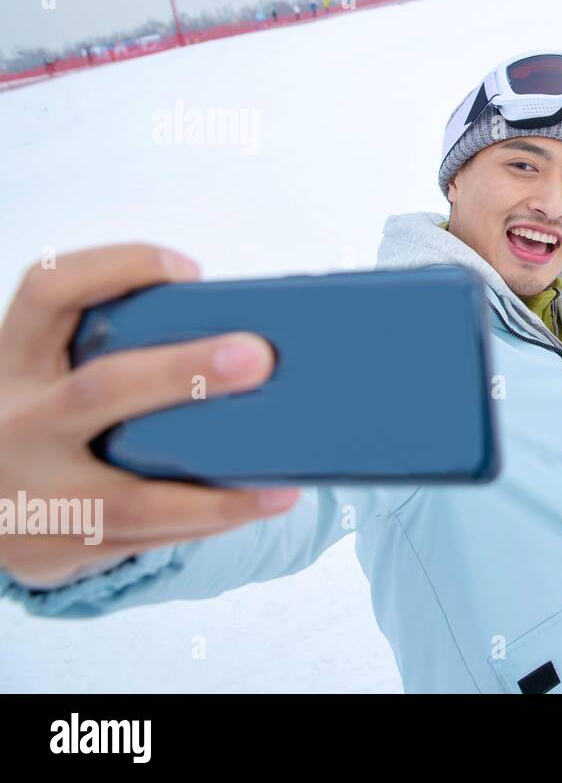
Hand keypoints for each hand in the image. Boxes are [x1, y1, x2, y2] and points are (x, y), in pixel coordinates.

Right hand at [0, 244, 297, 588]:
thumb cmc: (47, 421)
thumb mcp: (53, 376)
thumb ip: (113, 352)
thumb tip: (243, 342)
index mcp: (14, 359)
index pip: (48, 290)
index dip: (117, 268)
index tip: (191, 272)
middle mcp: (15, 421)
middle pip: (100, 388)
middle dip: (183, 372)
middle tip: (257, 358)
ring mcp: (32, 493)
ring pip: (129, 497)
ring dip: (214, 493)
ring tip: (281, 483)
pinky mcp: (56, 546)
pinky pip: (143, 539)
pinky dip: (205, 523)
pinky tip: (255, 507)